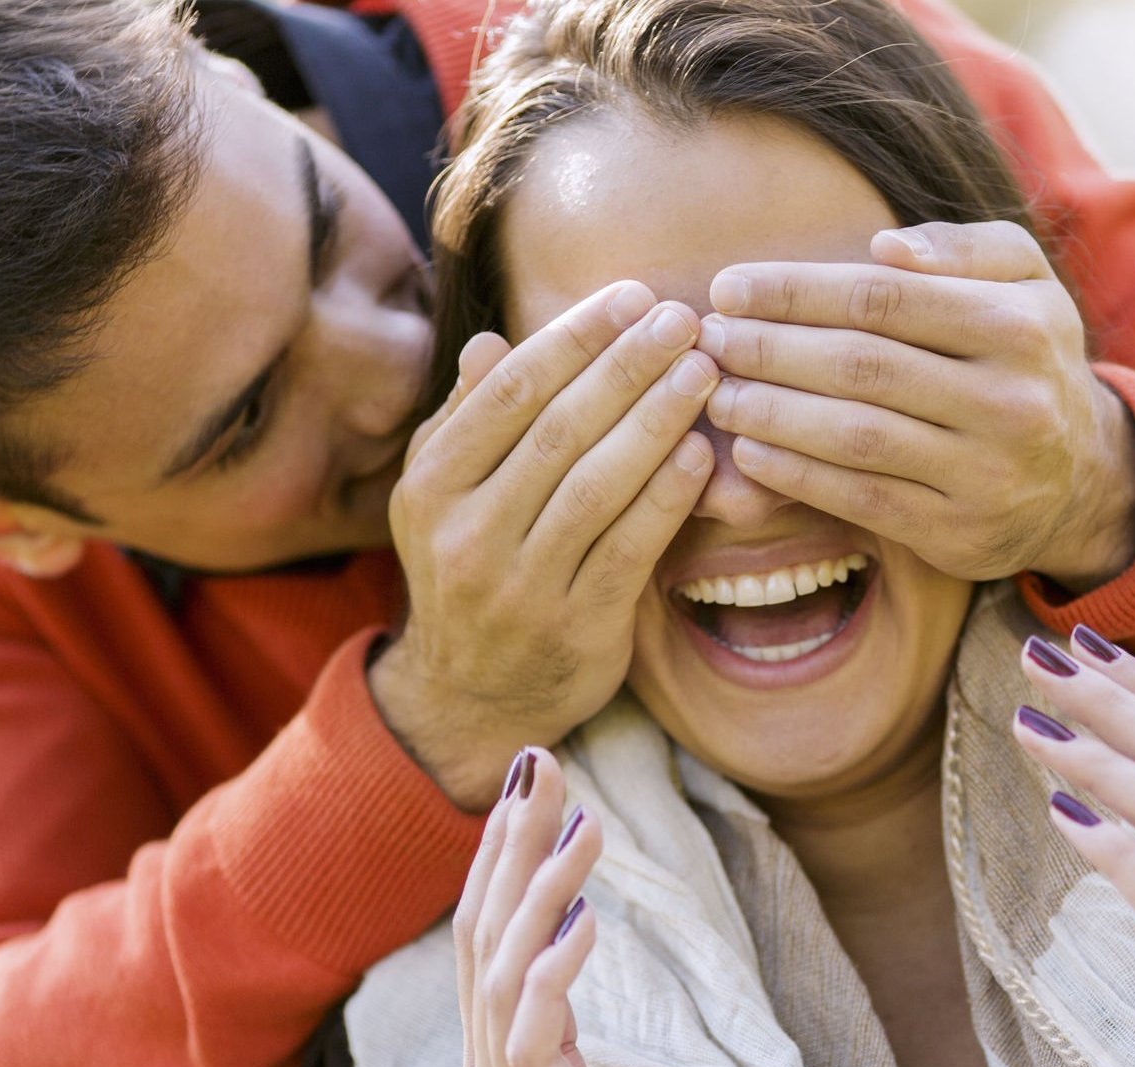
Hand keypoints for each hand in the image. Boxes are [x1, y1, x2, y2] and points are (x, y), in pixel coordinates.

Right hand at [374, 283, 721, 808]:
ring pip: (596, 486)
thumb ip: (465, 422)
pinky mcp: (576, 629)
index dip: (575, 338)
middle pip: (558, 430)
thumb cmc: (467, 575)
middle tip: (683, 317)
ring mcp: (520, 587)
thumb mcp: (441, 499)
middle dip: (627, 365)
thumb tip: (489, 343)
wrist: (469, 700)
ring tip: (704, 371)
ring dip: (656, 420)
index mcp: (430, 487)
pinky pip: (629, 550)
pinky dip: (667, 498)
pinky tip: (702, 455)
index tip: (631, 297)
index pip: (510, 393)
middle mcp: (466, 535)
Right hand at [457, 751, 746, 1066]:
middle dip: (510, 845)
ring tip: (583, 826)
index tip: (532, 774)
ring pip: (502, 978)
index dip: (503, 854)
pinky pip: (538, 1049)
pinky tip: (588, 922)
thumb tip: (581, 939)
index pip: (490, 936)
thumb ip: (585, 1034)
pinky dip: (553, 977)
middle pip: (483, 937)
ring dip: (540, 893)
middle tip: (542, 760)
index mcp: (513, 1065)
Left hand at [698, 220, 1134, 589]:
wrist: (1082, 479)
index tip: (729, 286)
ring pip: (857, 436)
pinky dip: (797, 475)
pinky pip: (862, 499)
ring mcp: (985, 473)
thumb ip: (962, 248)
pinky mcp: (958, 532)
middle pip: (863, 365)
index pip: (884, 298)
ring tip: (717, 393)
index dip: (797, 291)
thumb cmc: (1026, 359)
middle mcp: (1009, 400)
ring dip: (772, 413)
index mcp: (1018, 325)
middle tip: (708, 338)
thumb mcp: (1024, 282)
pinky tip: (749, 451)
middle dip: (771, 349)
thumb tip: (883, 247)